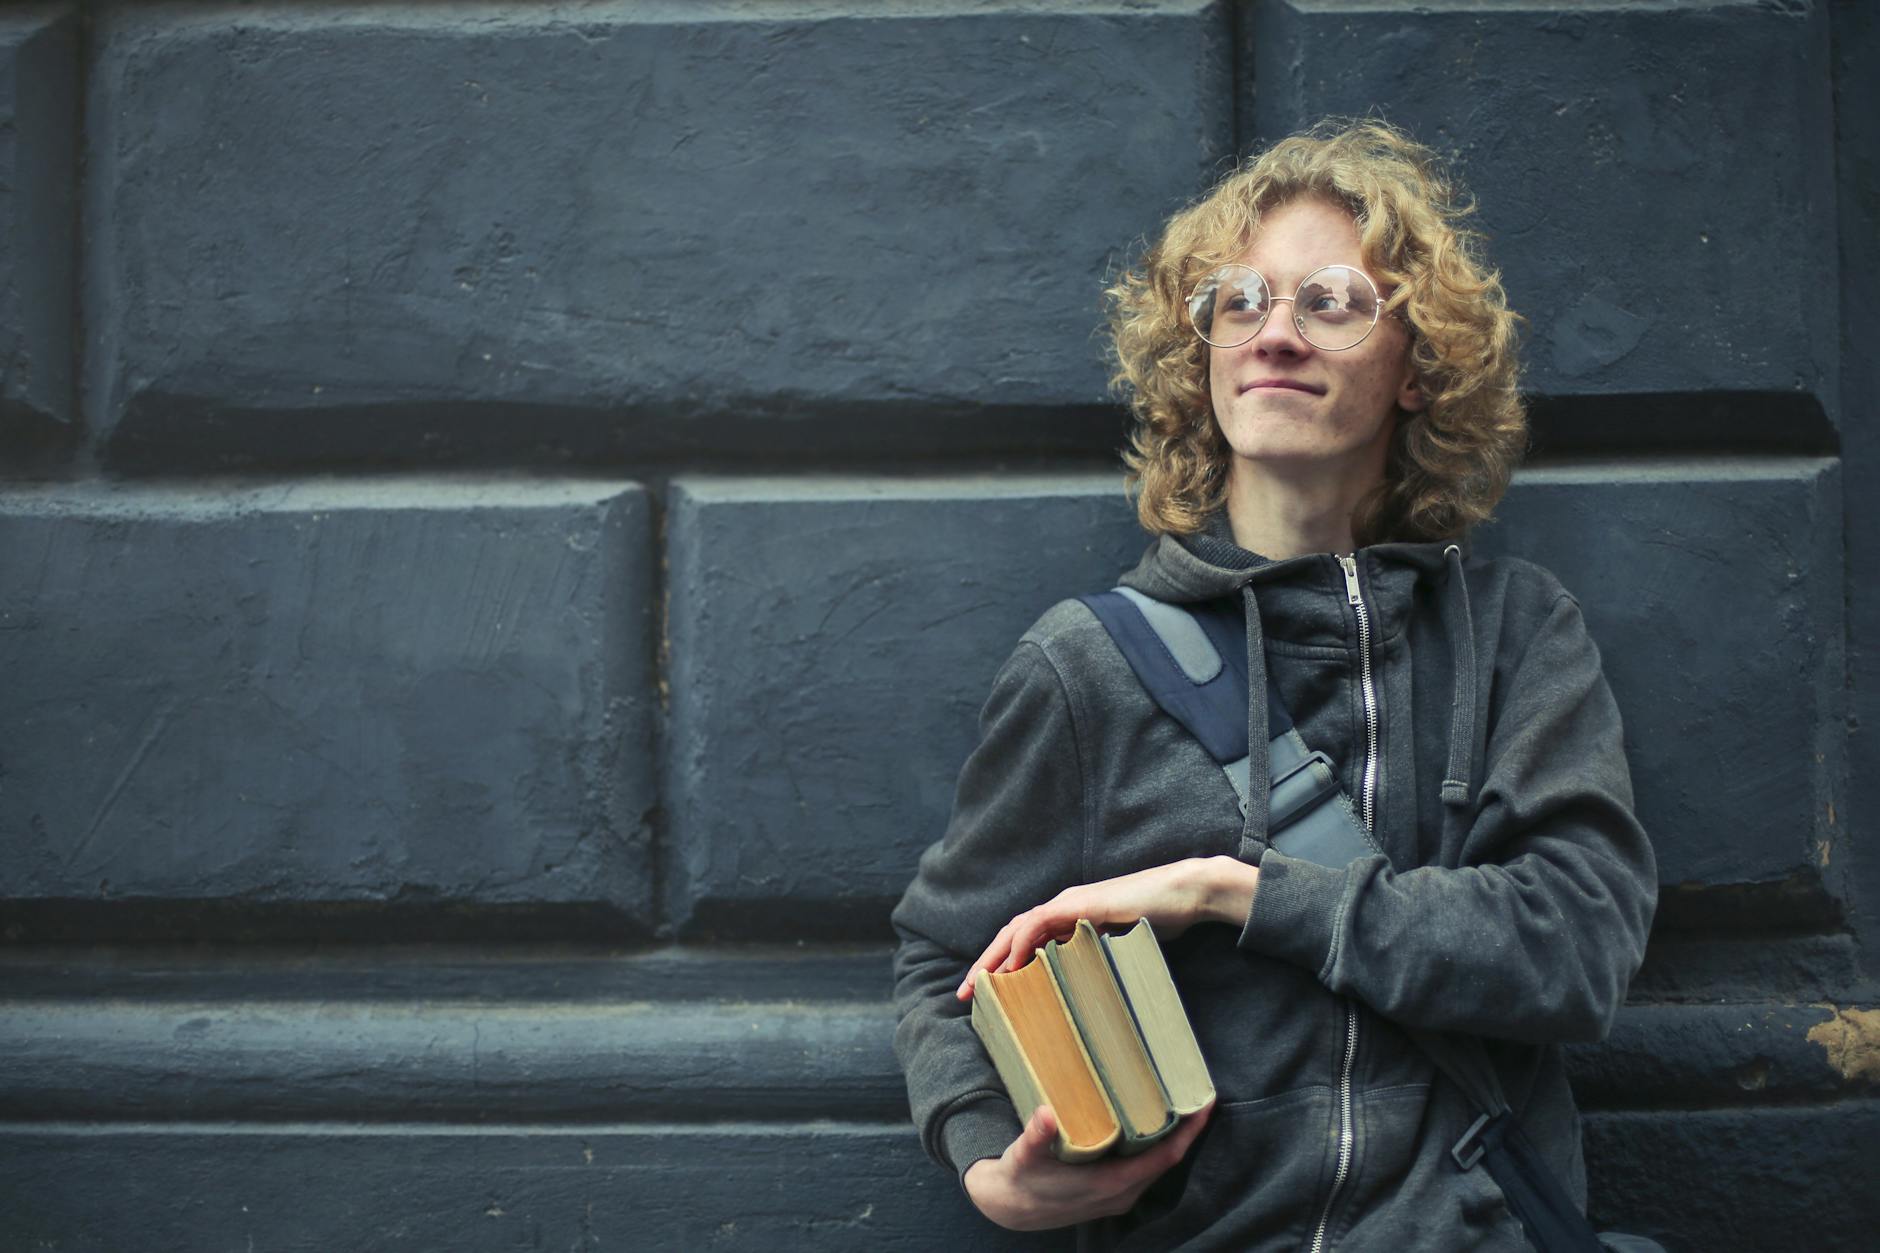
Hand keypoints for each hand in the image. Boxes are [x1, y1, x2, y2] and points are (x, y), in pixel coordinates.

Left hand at [957, 856, 1257, 999]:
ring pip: (1019, 928)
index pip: (1024, 942)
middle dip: (986, 963)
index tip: (985, 993)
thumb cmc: (1157, 921)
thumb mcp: (1119, 949)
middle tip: (965, 994)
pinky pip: (1042, 922)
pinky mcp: (1081, 905)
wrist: (1182, 895)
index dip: (1001, 965)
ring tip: (980, 982)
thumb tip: (1083, 996)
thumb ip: (1097, 962)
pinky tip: (1014, 964)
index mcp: (1068, 920)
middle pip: (1011, 935)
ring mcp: (1070, 904)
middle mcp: (1062, 909)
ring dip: (996, 955)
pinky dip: (1024, 942)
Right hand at [963, 1102, 1214, 1230]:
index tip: (1203, 1105)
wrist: (1011, 1208)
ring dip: (1172, 1138)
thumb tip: (1045, 1114)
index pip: (1164, 1158)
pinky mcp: (1113, 1193)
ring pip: (1157, 1165)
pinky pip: (1146, 1168)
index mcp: (1111, 1183)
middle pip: (1168, 1160)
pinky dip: (1156, 1146)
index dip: (1187, 1133)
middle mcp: (1122, 1193)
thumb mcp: (1025, 1156)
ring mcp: (1119, 1196)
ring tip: (1179, 1103)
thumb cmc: (1022, 1178)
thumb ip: (1036, 1136)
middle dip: (1185, 1129)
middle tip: (1194, 1092)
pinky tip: (1153, 1125)